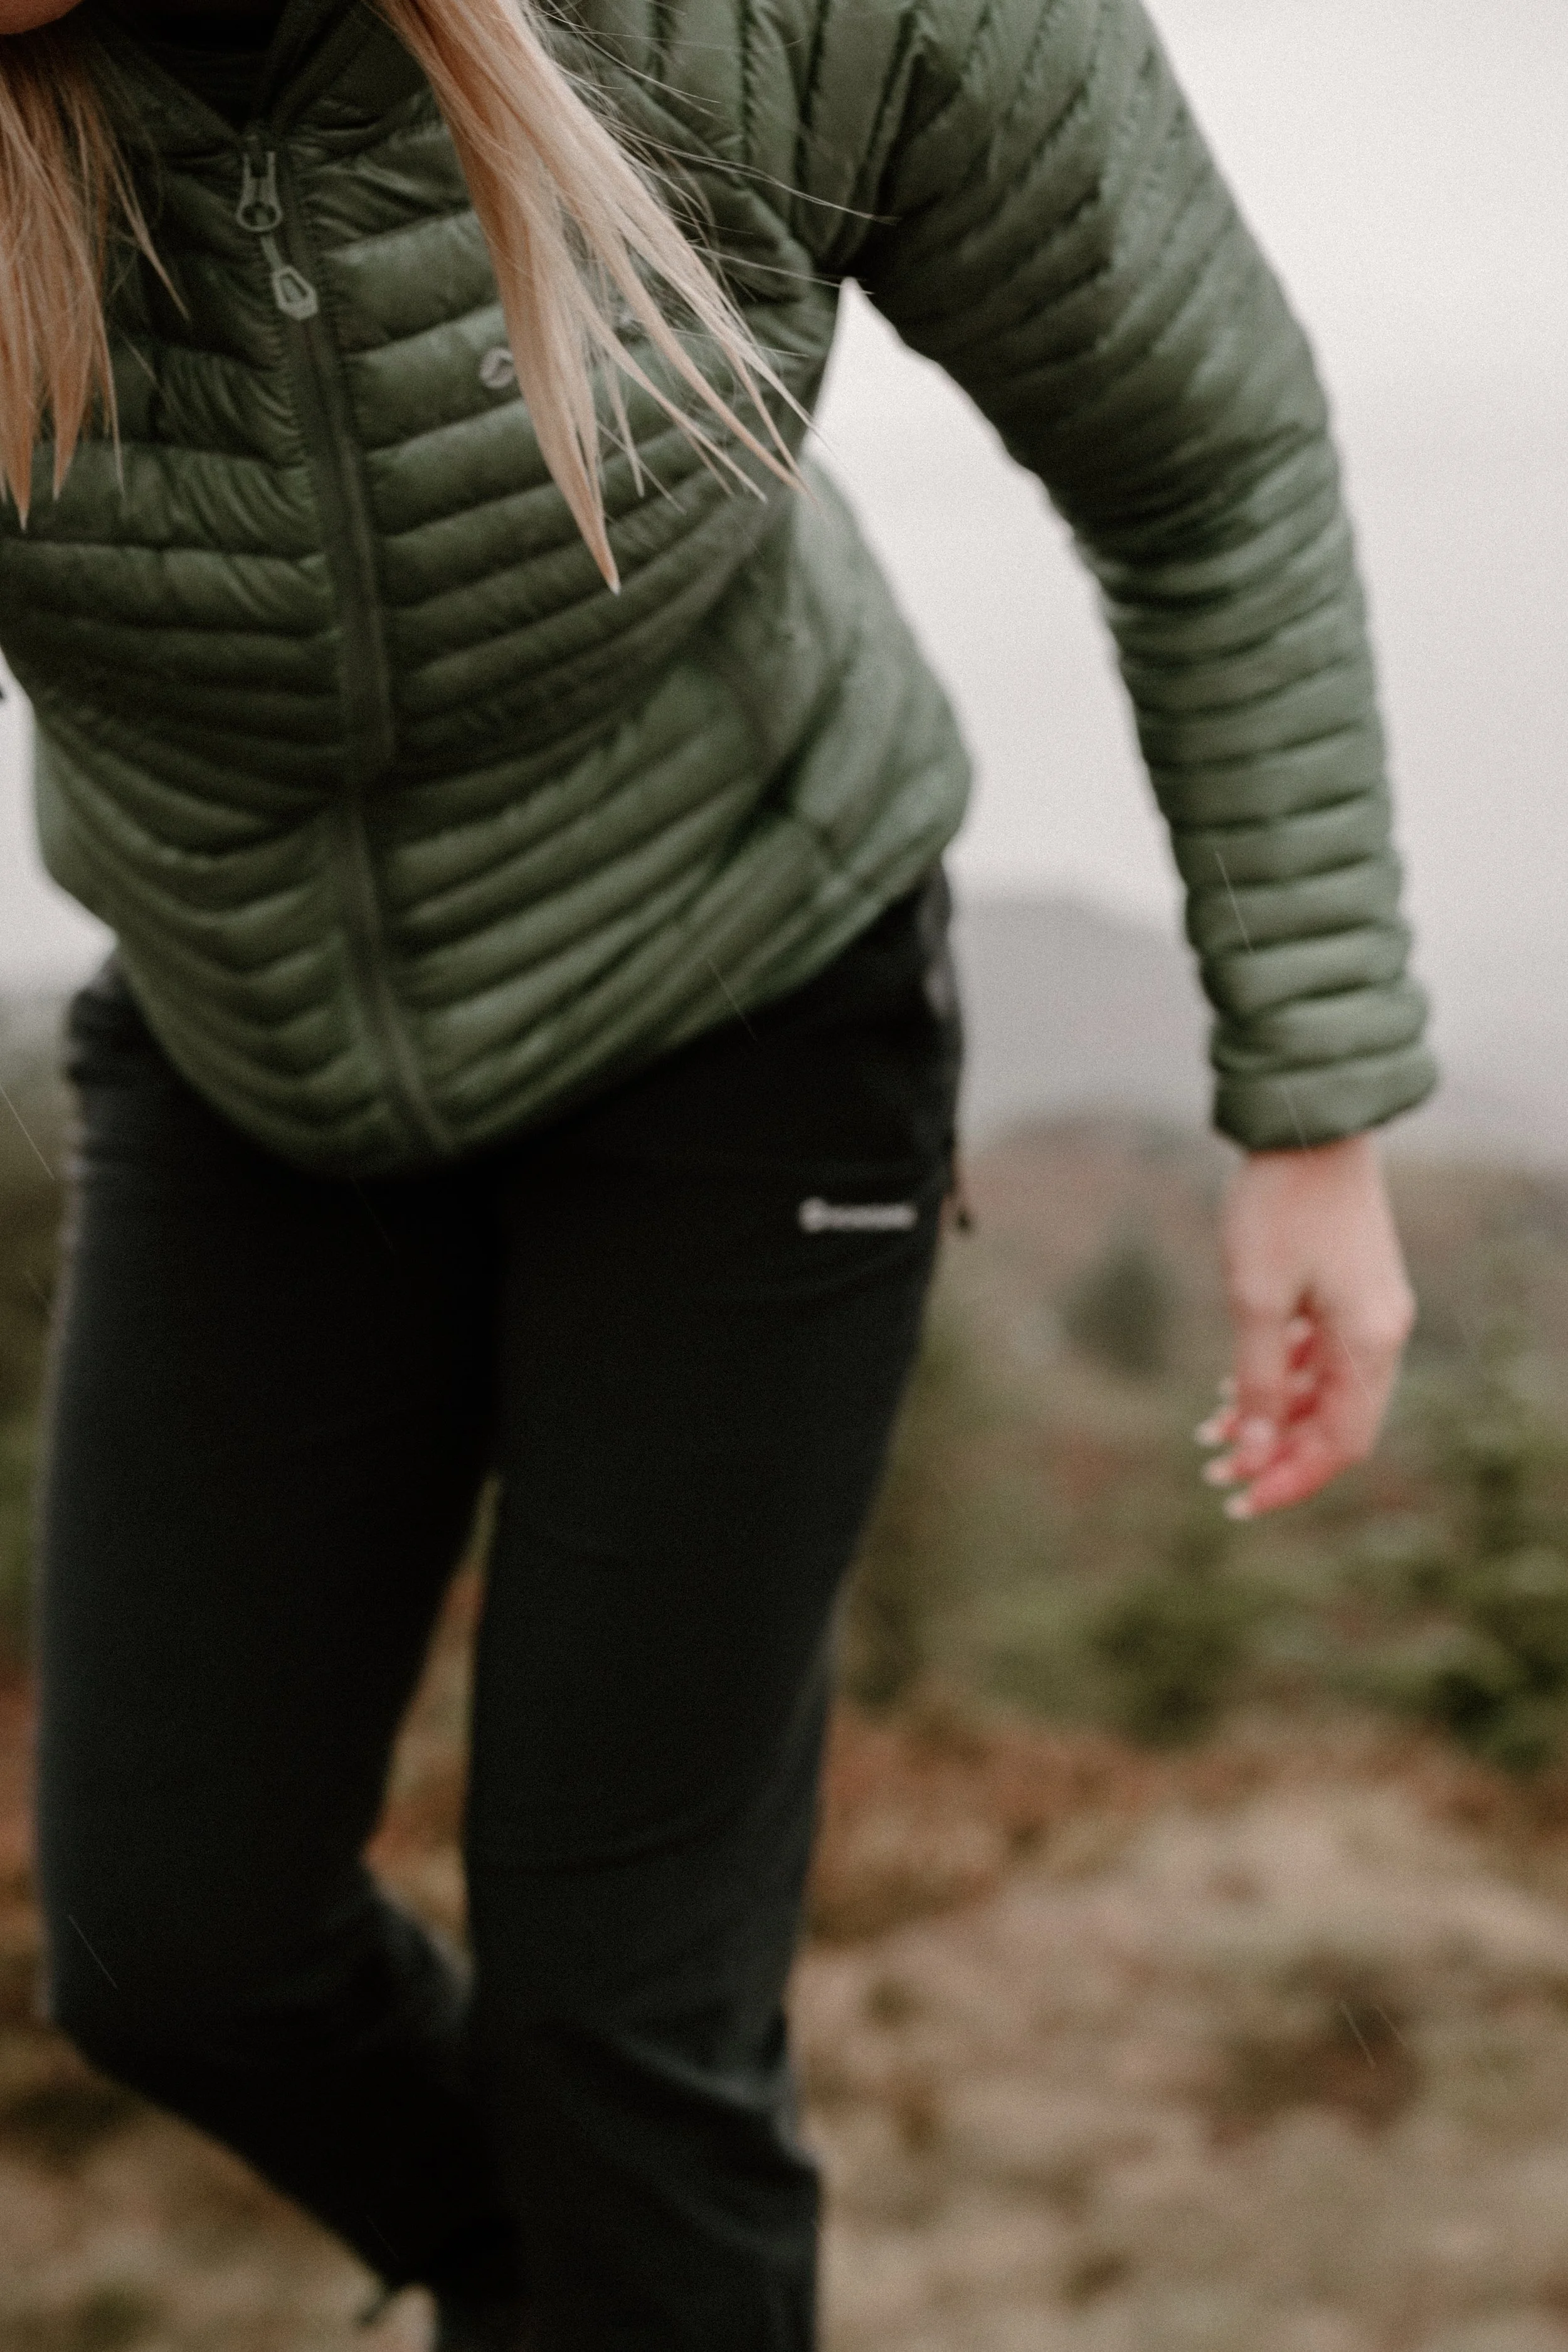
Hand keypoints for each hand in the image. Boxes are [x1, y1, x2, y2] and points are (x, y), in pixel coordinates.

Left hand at [1196, 1133, 1414, 1518]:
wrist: (1305, 1123)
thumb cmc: (1278, 1206)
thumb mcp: (1256, 1299)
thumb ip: (1258, 1380)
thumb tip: (1256, 1452)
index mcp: (1370, 1342)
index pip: (1340, 1443)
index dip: (1291, 1479)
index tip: (1238, 1499)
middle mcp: (1380, 1332)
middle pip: (1336, 1423)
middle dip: (1276, 1453)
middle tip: (1215, 1472)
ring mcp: (1367, 1308)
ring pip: (1324, 1389)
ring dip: (1272, 1415)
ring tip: (1210, 1432)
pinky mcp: (1347, 1286)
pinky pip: (1319, 1354)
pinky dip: (1280, 1376)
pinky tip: (1230, 1385)